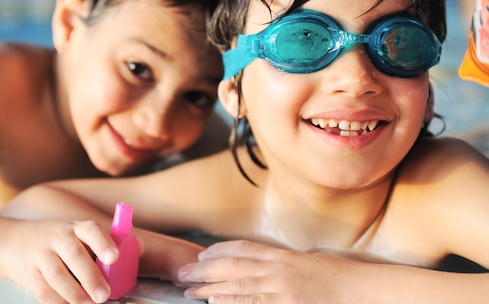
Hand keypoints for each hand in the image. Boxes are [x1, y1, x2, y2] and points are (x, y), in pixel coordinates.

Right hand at [0, 219, 121, 303]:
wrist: (14, 243)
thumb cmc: (60, 241)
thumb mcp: (81, 235)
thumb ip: (110, 242)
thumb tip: (138, 248)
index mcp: (76, 227)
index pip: (90, 229)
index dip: (103, 242)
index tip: (114, 258)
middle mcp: (57, 238)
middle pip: (74, 255)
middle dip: (90, 277)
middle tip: (104, 295)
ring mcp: (41, 255)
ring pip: (57, 276)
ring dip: (74, 294)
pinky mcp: (29, 274)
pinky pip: (43, 291)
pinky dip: (58, 302)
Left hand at [177, 240, 360, 303]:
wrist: (366, 291)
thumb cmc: (340, 279)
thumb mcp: (308, 264)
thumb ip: (282, 265)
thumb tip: (259, 269)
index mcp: (283, 256)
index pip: (243, 249)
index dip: (218, 252)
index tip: (200, 256)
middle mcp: (279, 269)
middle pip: (233, 267)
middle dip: (204, 271)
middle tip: (181, 274)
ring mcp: (283, 289)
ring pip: (239, 287)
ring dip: (210, 289)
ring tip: (189, 292)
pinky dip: (234, 303)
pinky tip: (216, 303)